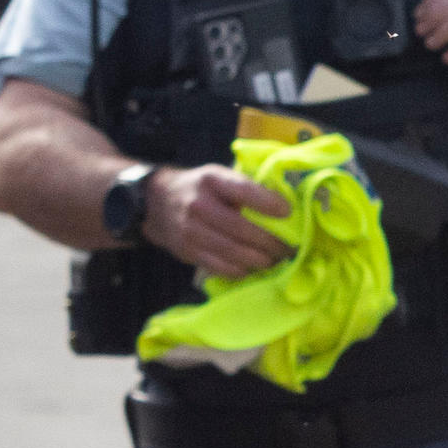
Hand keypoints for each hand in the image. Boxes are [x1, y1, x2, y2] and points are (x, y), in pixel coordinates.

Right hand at [147, 162, 294, 280]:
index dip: (268, 203)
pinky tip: (254, 267)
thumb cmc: (201, 188)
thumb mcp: (219, 176)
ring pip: (233, 253)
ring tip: (277, 260)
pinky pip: (221, 267)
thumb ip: (245, 188)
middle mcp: (199, 205)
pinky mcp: (187, 252)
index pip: (243, 191)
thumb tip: (284, 209)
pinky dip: (242, 270)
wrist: (157, 202)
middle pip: (242, 229)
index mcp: (212, 180)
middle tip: (290, 249)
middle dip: (271, 243)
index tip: (288, 212)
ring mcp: (191, 231)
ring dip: (261, 260)